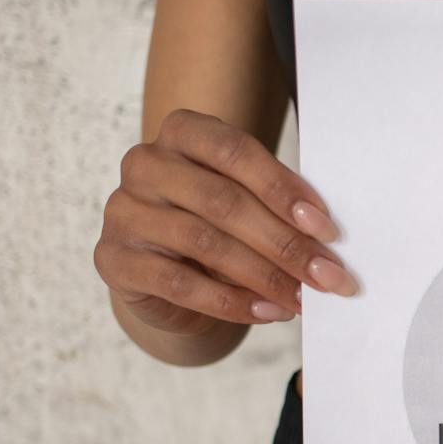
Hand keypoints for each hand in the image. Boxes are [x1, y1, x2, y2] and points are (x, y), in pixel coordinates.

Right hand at [94, 108, 356, 336]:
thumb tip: (326, 238)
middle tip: (327, 275)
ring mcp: (124, 211)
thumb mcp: (246, 203)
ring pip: (204, 242)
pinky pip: (179, 284)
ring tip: (301, 298)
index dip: (283, 189)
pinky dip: (231, 301)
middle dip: (284, 243)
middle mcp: (145, 164)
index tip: (328, 229)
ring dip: (264, 276)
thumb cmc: (218, 226)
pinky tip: (268, 311)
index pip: (234, 150)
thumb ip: (277, 207)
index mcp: (182, 132)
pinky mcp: (114, 260)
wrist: (168, 277)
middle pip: (223, 201)